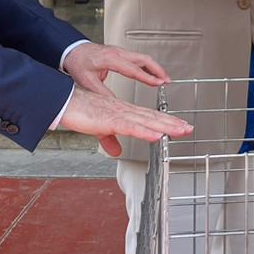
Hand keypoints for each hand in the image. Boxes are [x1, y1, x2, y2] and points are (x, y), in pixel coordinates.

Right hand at [59, 43, 188, 156]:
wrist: (64, 101)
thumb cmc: (79, 111)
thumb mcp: (98, 129)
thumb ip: (109, 140)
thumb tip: (117, 151)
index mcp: (123, 112)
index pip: (149, 117)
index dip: (165, 122)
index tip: (179, 125)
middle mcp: (125, 111)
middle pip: (153, 118)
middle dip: (172, 123)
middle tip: (189, 128)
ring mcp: (119, 114)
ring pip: (147, 121)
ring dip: (165, 126)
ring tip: (181, 130)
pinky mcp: (110, 120)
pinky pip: (131, 127)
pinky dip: (145, 131)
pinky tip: (157, 135)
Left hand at [62, 42, 167, 95]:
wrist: (71, 50)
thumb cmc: (77, 63)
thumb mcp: (88, 82)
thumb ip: (102, 94)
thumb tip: (116, 105)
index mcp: (111, 59)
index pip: (134, 69)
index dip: (147, 77)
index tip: (158, 83)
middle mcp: (117, 53)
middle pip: (144, 59)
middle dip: (157, 70)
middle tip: (167, 80)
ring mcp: (119, 52)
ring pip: (142, 57)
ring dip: (154, 67)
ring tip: (163, 78)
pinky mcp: (119, 53)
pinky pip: (138, 58)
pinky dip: (147, 65)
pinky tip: (150, 73)